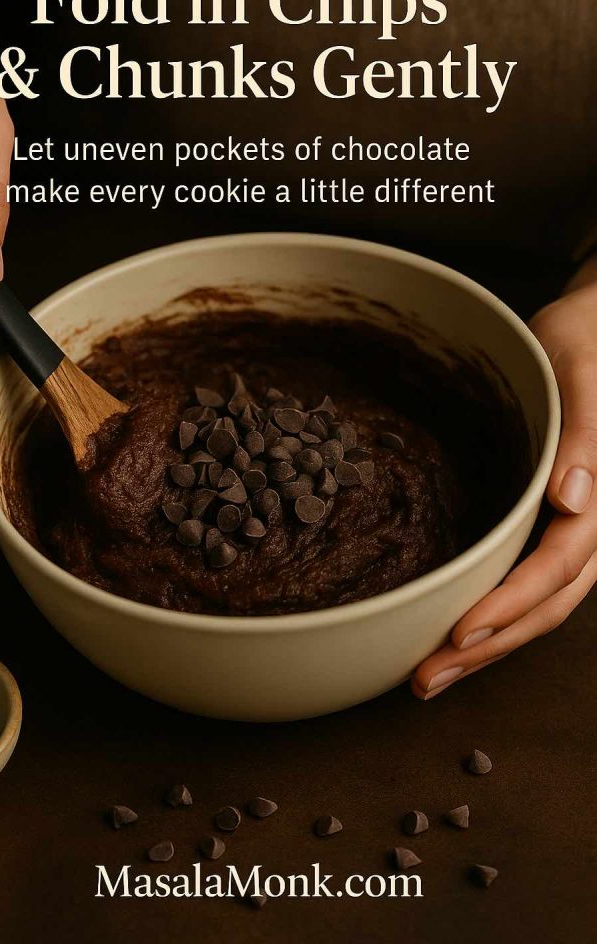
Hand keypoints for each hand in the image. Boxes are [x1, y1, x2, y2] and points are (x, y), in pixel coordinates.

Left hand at [412, 266, 596, 698]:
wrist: (584, 330)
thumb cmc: (581, 342)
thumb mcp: (583, 374)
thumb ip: (586, 435)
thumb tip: (574, 500)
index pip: (561, 564)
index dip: (514, 603)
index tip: (463, 632)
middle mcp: (591, 522)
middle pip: (549, 603)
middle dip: (490, 646)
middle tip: (428, 678)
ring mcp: (572, 528)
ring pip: (540, 605)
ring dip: (488, 645)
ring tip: (430, 676)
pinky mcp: (546, 523)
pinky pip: (528, 581)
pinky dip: (493, 614)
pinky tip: (453, 634)